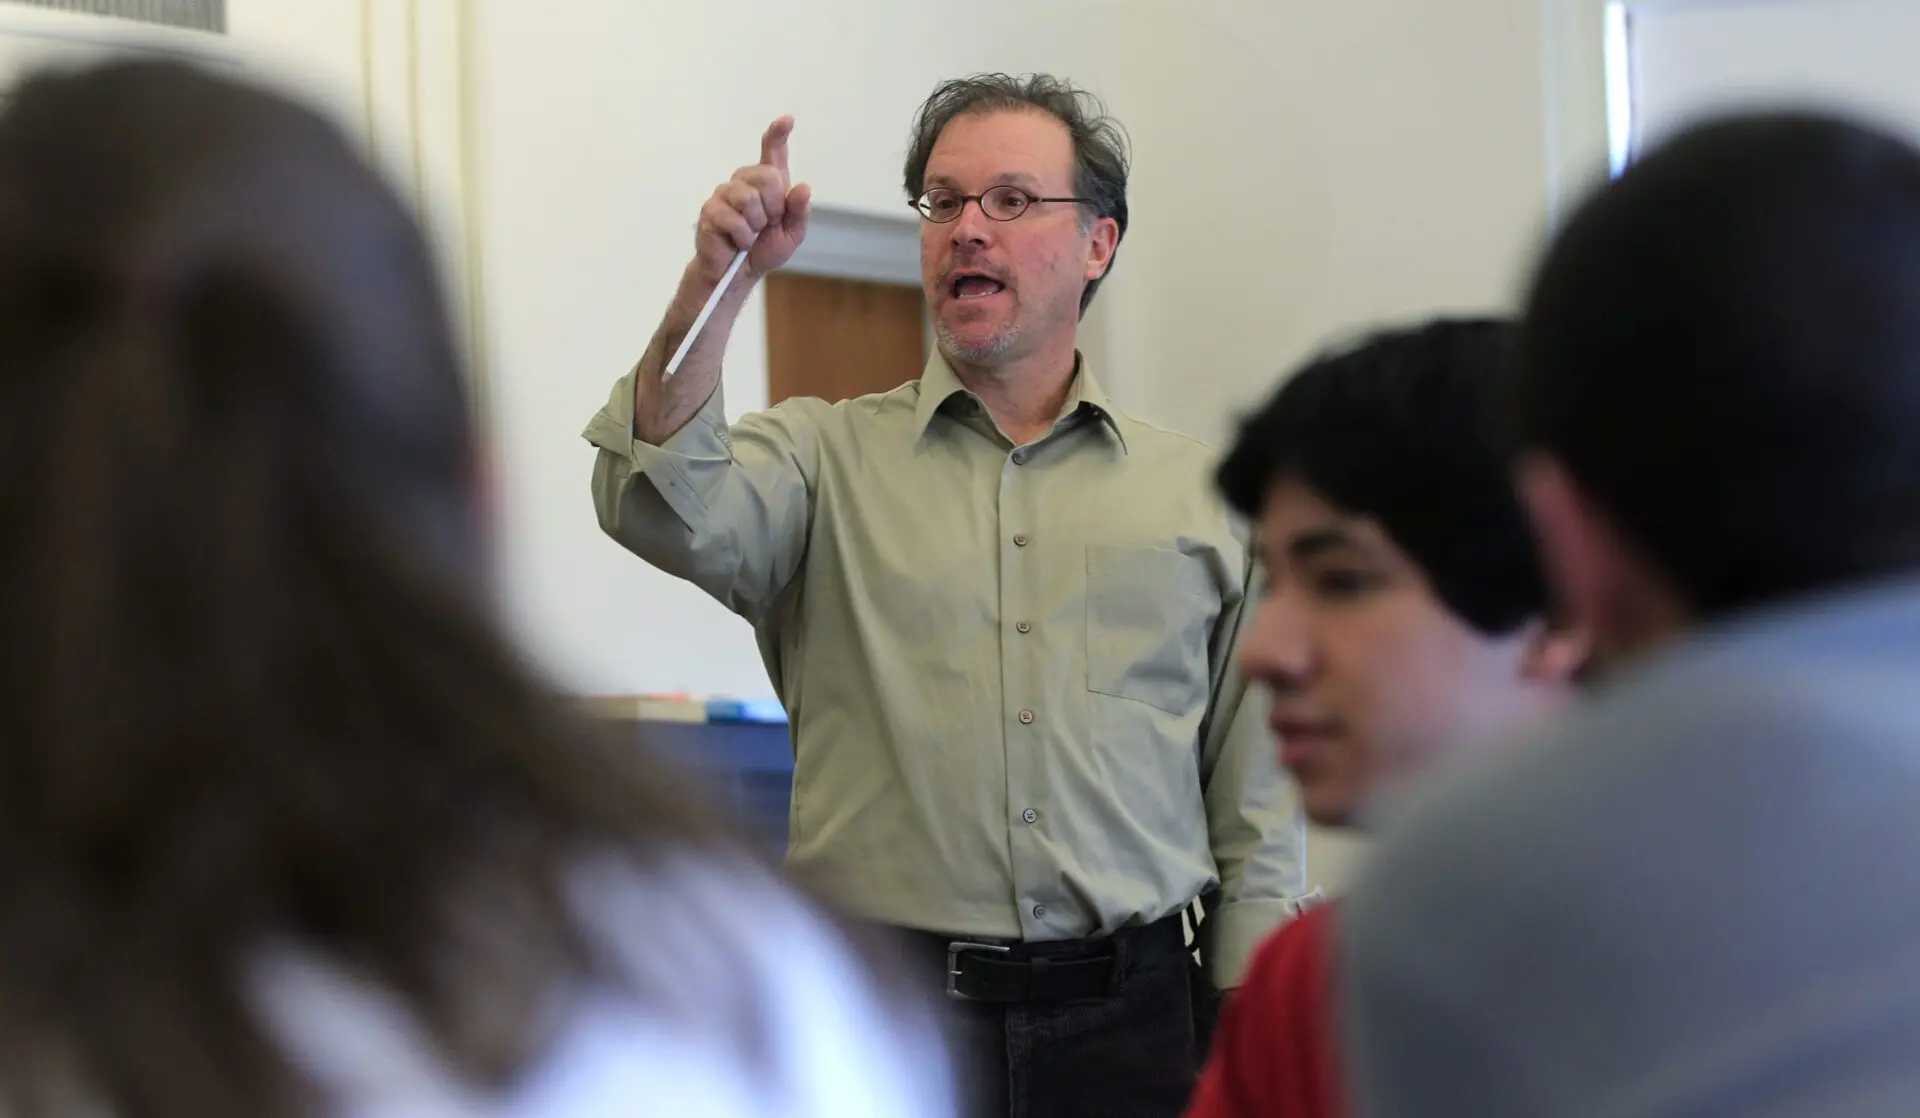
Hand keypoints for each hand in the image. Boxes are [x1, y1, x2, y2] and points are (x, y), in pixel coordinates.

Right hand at [693, 116, 812, 283]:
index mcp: (766, 185)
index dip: (778, 135)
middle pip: (767, 176)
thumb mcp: (790, 235)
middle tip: (766, 225)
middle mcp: (744, 182)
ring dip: (756, 224)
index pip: (772, 153)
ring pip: (749, 198)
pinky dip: (743, 237)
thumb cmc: (762, 250)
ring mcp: (725, 194)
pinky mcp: (710, 211)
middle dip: (774, 207)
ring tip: (750, 234)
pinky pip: (735, 219)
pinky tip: (738, 243)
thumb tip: (804, 188)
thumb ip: (799, 212)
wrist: (737, 274)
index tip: (786, 121)